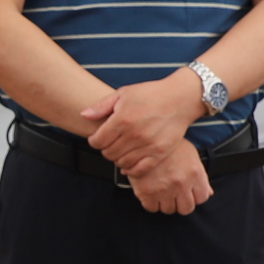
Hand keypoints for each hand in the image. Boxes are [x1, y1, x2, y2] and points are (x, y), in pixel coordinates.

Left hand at [81, 71, 200, 176]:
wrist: (179, 98)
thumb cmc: (150, 93)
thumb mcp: (124, 93)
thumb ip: (102, 106)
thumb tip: (83, 115)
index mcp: (122, 119)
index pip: (97, 141)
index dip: (94, 141)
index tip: (97, 138)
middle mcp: (134, 135)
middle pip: (108, 153)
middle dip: (105, 149)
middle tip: (109, 143)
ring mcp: (147, 146)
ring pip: (121, 163)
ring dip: (117, 159)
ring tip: (120, 150)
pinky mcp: (159, 153)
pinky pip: (139, 169)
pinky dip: (131, 169)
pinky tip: (129, 162)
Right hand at [124, 138, 213, 216]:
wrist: (144, 137)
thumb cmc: (168, 145)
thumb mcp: (190, 154)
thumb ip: (200, 176)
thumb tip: (208, 193)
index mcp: (195, 174)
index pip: (202, 198)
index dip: (195, 196)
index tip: (188, 193)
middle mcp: (182, 184)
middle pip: (186, 208)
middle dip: (181, 203)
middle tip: (174, 195)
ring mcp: (164, 190)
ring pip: (169, 210)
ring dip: (165, 203)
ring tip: (161, 191)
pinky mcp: (147, 193)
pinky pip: (152, 208)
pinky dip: (151, 203)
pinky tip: (150, 193)